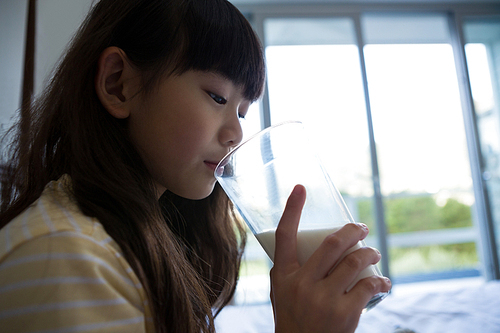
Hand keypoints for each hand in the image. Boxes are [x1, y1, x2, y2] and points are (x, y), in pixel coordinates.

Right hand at [270, 185, 390, 332]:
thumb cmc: (293, 320)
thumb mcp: (281, 294)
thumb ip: (290, 271)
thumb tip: (304, 245)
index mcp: (283, 276)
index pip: (284, 235)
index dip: (292, 209)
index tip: (301, 187)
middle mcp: (301, 284)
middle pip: (331, 244)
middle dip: (352, 230)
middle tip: (361, 228)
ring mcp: (323, 299)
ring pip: (355, 262)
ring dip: (370, 253)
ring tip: (373, 254)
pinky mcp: (344, 313)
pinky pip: (369, 287)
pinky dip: (382, 283)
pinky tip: (385, 283)